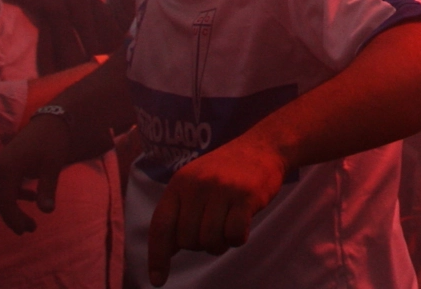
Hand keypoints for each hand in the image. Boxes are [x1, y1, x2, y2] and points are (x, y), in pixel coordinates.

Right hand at [0, 111, 74, 233]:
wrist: (51, 119)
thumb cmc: (53, 141)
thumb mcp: (52, 166)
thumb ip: (47, 189)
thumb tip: (47, 212)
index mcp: (6, 170)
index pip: (5, 202)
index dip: (14, 219)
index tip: (28, 229)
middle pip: (1, 201)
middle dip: (13, 217)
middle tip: (30, 230)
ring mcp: (0, 165)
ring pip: (3, 194)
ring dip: (14, 208)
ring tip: (30, 221)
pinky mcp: (6, 163)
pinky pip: (6, 185)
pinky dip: (16, 195)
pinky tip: (32, 198)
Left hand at [145, 135, 288, 285]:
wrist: (263, 145)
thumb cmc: (227, 171)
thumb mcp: (195, 183)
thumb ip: (180, 212)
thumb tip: (166, 252)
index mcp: (179, 183)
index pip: (161, 226)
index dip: (157, 256)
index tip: (158, 280)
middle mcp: (197, 185)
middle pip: (187, 240)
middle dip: (200, 244)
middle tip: (214, 229)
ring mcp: (221, 189)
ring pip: (210, 240)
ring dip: (220, 243)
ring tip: (228, 226)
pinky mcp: (245, 196)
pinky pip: (234, 235)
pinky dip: (238, 239)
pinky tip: (243, 224)